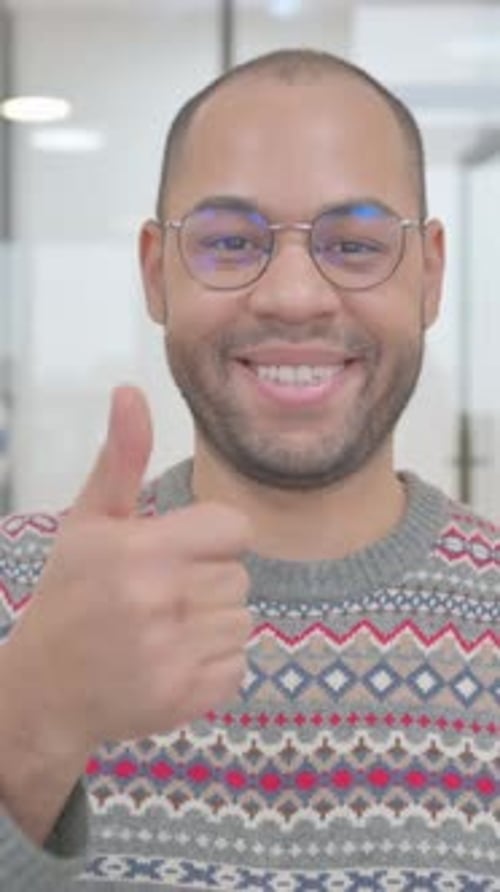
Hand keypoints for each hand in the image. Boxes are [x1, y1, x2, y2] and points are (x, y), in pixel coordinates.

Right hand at [6, 385, 252, 758]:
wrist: (45, 690)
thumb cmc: (70, 595)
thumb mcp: (89, 523)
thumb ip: (121, 458)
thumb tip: (129, 390)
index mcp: (140, 549)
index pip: (234, 530)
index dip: (209, 540)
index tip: (174, 554)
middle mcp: (159, 600)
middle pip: (239, 577)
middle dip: (206, 583)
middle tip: (157, 599)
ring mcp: (173, 655)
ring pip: (242, 621)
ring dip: (211, 625)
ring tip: (162, 631)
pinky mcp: (185, 699)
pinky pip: (238, 666)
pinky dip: (212, 667)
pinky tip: (169, 663)